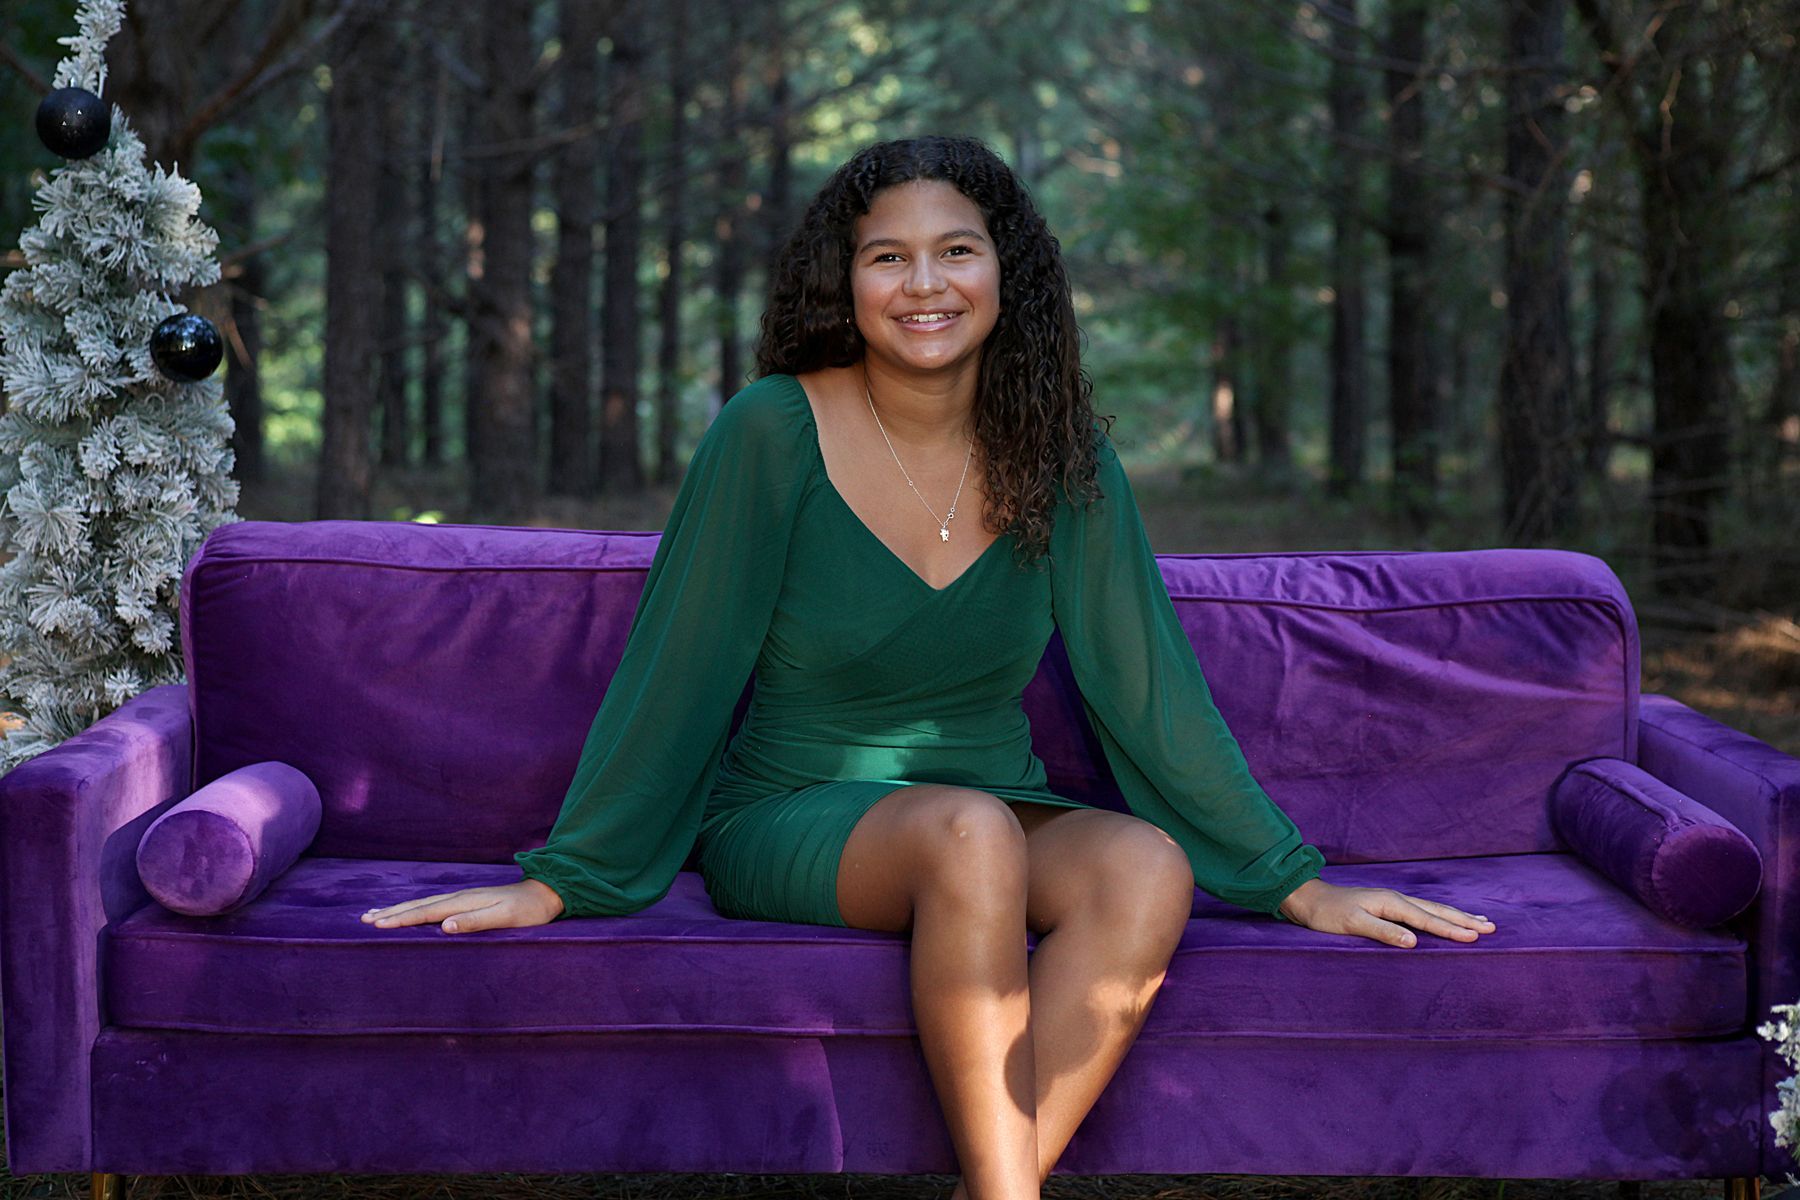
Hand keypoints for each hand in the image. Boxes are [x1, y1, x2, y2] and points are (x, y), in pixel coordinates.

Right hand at [360, 877, 564, 933]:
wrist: (546, 892)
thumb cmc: (528, 910)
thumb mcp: (505, 918)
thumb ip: (476, 921)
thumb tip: (445, 926)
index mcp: (464, 902)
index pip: (426, 912)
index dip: (401, 919)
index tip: (377, 924)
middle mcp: (460, 897)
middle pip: (419, 905)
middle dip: (391, 912)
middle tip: (364, 918)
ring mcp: (463, 898)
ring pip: (424, 904)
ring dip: (400, 909)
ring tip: (377, 913)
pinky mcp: (468, 901)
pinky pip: (434, 905)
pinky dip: (416, 908)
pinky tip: (412, 911)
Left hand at [1276, 878, 1494, 946]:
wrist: (1309, 899)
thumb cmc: (1328, 914)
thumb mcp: (1352, 924)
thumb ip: (1383, 932)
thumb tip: (1413, 941)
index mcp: (1390, 903)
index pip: (1426, 920)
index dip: (1451, 929)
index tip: (1475, 937)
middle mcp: (1395, 899)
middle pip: (1436, 911)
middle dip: (1463, 920)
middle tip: (1491, 928)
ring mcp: (1392, 901)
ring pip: (1431, 909)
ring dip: (1456, 916)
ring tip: (1479, 921)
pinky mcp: (1388, 906)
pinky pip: (1421, 910)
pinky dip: (1439, 914)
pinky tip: (1444, 918)